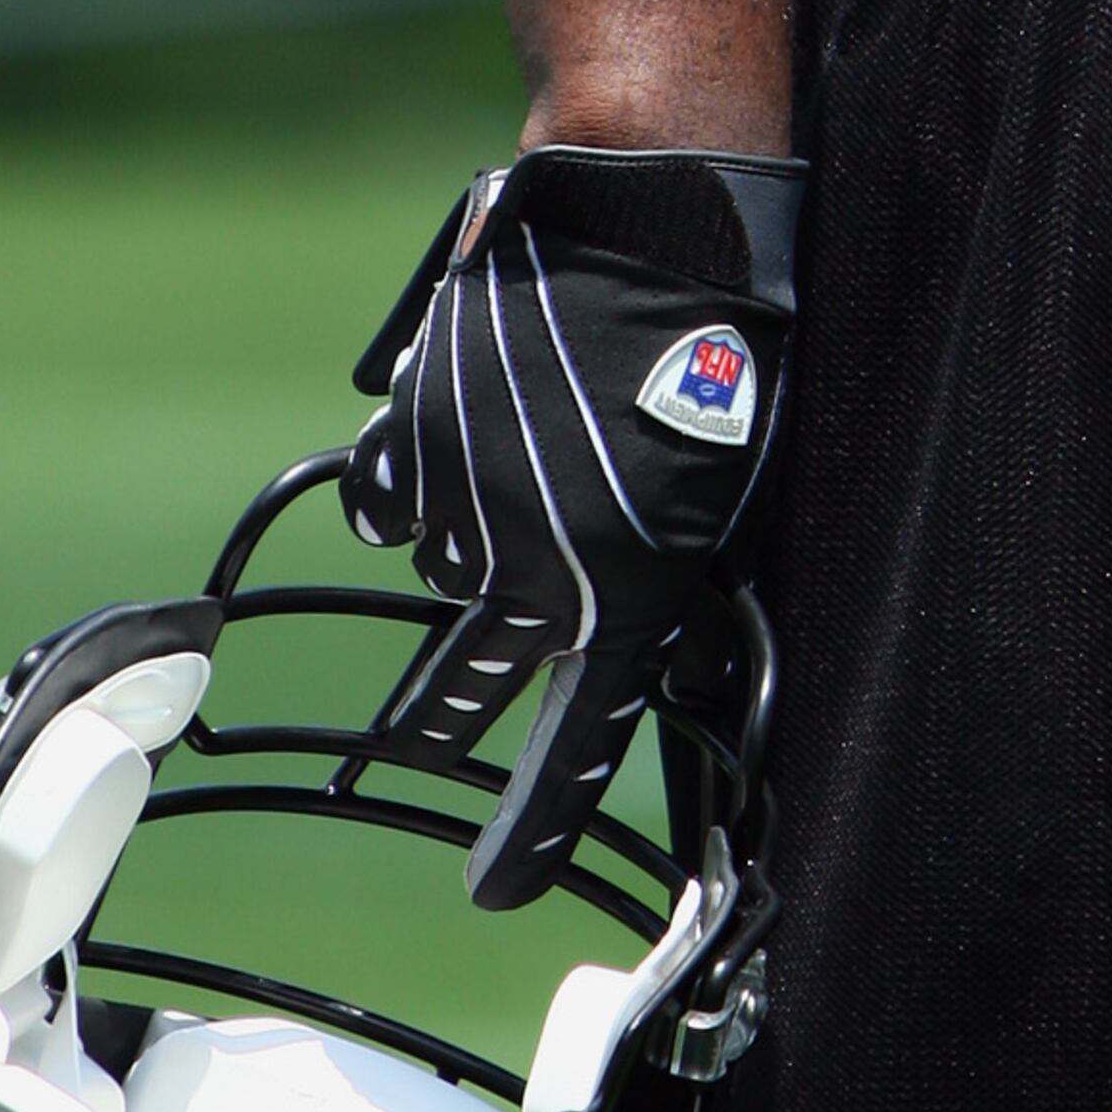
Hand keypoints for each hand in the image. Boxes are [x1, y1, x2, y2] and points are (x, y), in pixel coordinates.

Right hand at [343, 142, 802, 901]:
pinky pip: (395, 503)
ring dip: (474, 545)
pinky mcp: (416, 436)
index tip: (495, 893)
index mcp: (629, 589)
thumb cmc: (716, 343)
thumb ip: (660, 577)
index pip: (579, 742)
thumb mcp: (717, 486)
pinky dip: (418, 485)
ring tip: (531, 465)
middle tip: (431, 738)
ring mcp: (465, 502)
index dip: (537, 825)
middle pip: (473, 677)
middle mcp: (537, 565)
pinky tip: (460, 441)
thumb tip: (640, 645)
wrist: (648, 218)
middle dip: (454, 712)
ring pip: (448, 570)